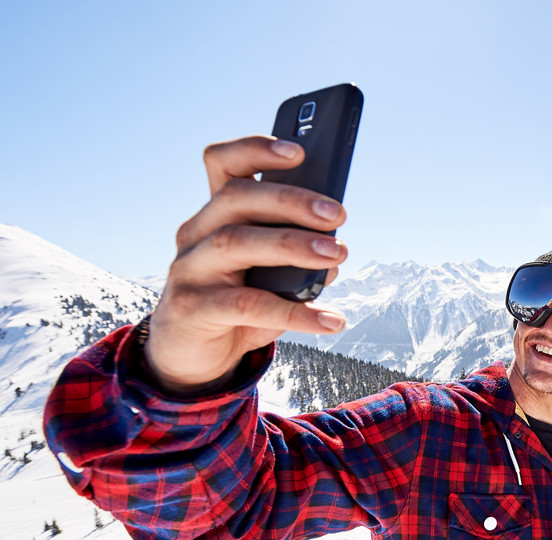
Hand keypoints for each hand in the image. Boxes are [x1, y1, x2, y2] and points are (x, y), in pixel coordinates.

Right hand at [145, 136, 350, 393]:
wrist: (192, 355)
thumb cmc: (237, 302)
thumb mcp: (267, 273)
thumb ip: (296, 256)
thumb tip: (337, 251)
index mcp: (217, 214)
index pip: (224, 164)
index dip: (256, 149)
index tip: (299, 150)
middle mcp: (197, 233)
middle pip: (236, 198)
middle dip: (291, 200)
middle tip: (337, 213)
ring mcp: (189, 269)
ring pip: (236, 243)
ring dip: (293, 244)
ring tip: (338, 255)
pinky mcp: (192, 308)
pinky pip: (247, 305)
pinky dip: (296, 312)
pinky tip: (330, 319)